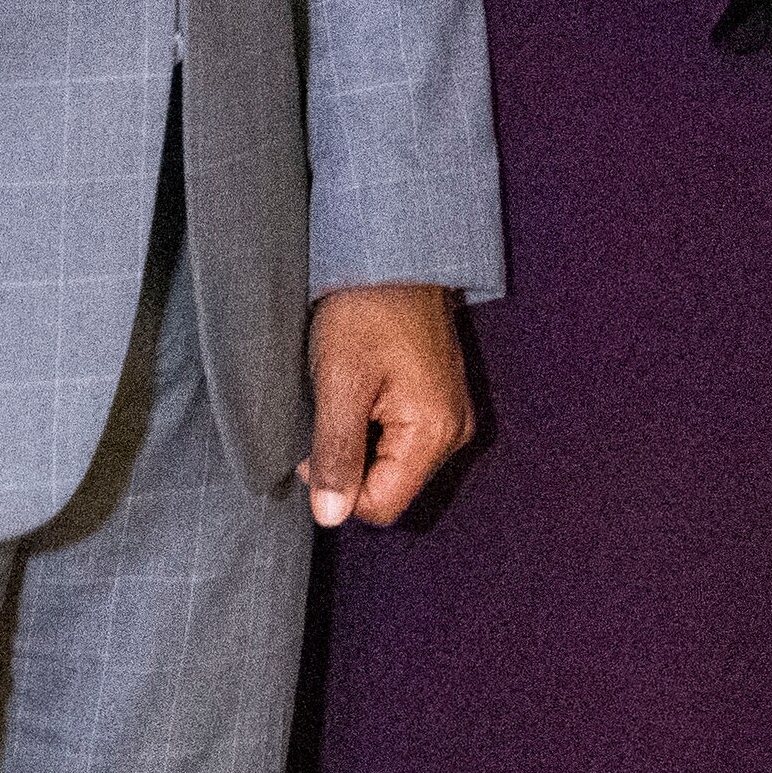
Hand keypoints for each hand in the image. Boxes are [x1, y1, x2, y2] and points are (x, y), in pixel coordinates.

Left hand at [306, 283, 473, 527]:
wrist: (394, 255)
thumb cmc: (366, 311)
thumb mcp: (340, 384)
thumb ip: (337, 454)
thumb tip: (329, 517)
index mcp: (434, 432)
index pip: (380, 506)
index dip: (337, 486)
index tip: (317, 439)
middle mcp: (453, 431)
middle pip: (390, 488)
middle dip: (350, 465)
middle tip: (330, 412)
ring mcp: (451, 415)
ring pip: (393, 465)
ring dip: (360, 444)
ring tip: (348, 396)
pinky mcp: (441, 400)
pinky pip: (402, 440)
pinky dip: (374, 427)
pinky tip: (364, 391)